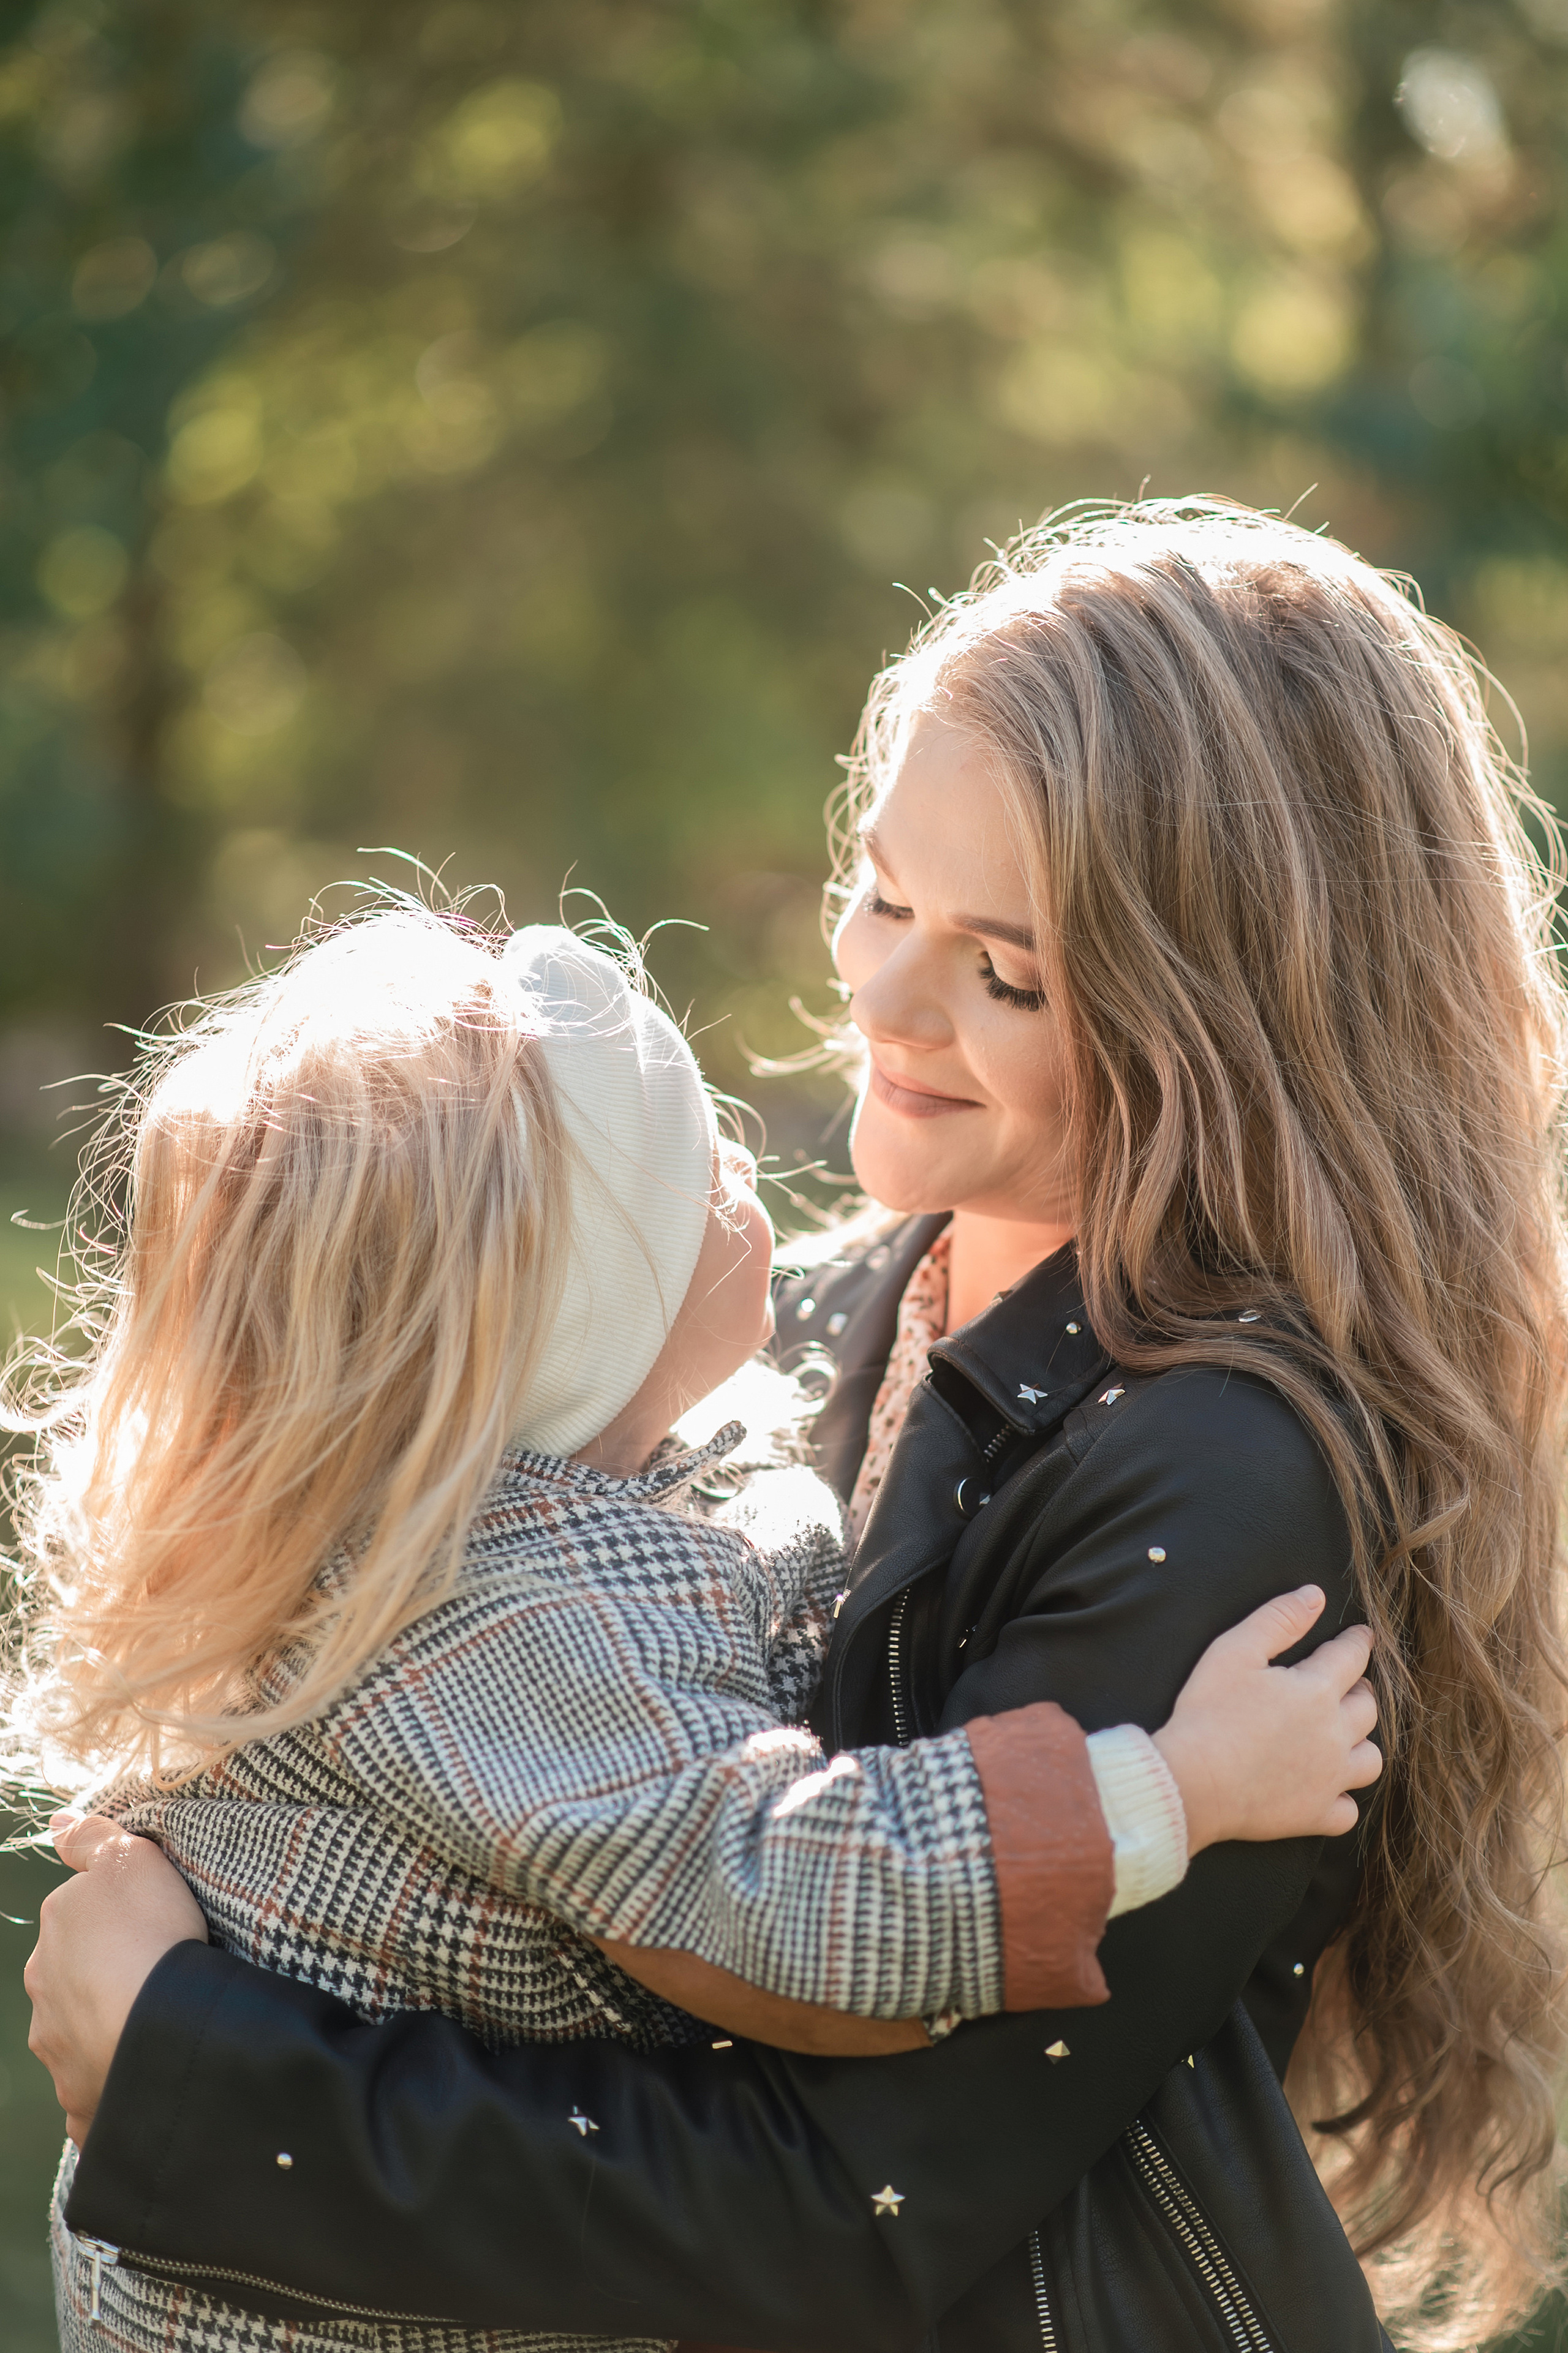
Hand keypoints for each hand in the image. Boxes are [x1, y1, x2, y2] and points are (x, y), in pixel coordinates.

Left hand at [25, 1812, 206, 2147]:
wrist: (162, 2026)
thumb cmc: (147, 1935)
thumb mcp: (128, 1860)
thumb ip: (91, 1839)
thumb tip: (57, 1824)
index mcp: (48, 1951)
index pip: (72, 1931)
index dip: (108, 1927)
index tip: (145, 1928)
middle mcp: (44, 2005)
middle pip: (70, 1988)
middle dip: (98, 1985)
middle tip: (151, 1976)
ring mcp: (61, 2059)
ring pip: (79, 2040)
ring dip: (104, 2033)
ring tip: (152, 2024)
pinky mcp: (83, 2104)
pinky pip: (96, 2090)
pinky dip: (113, 2082)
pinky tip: (141, 2072)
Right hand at [1152, 1586, 1380, 1856]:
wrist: (1190, 1782)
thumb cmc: (1207, 1712)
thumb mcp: (1234, 1651)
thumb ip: (1278, 1619)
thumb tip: (1316, 1596)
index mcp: (1316, 1691)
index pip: (1351, 1657)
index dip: (1358, 1642)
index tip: (1362, 1635)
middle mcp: (1334, 1735)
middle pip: (1367, 1708)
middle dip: (1361, 1689)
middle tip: (1349, 1683)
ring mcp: (1329, 1779)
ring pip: (1370, 1759)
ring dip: (1361, 1742)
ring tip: (1345, 1735)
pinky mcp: (1316, 1815)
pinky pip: (1349, 1810)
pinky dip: (1344, 1798)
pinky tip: (1330, 1789)